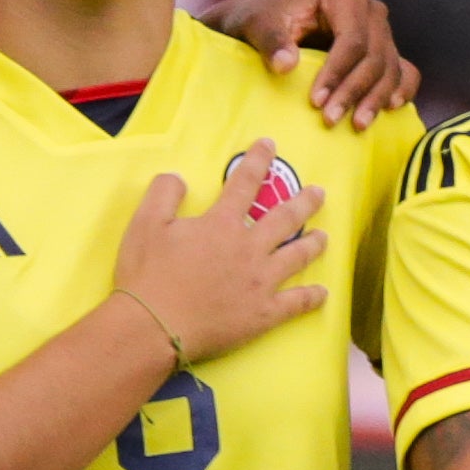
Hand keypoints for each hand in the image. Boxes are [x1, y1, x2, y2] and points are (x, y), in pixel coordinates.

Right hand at [111, 141, 328, 363]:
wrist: (153, 325)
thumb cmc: (147, 274)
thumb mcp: (144, 224)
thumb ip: (163, 194)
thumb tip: (179, 176)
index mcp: (222, 224)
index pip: (244, 184)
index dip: (258, 161)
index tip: (269, 145)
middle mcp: (249, 248)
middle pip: (285, 219)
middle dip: (304, 202)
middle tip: (319, 192)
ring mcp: (262, 281)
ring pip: (298, 256)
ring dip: (314, 244)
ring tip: (325, 236)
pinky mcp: (265, 313)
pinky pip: (297, 302)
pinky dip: (312, 297)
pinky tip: (323, 293)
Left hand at [195, 0, 418, 124]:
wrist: (262, 26)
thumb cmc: (257, 21)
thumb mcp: (255, 24)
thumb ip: (270, 40)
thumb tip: (286, 64)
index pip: (352, 40)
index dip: (337, 73)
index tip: (315, 102)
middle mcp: (372, 10)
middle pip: (375, 57)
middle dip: (355, 91)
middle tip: (330, 120)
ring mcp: (382, 31)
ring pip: (390, 69)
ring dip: (375, 100)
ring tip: (356, 126)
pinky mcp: (386, 51)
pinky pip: (405, 72)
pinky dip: (401, 90)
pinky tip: (389, 109)